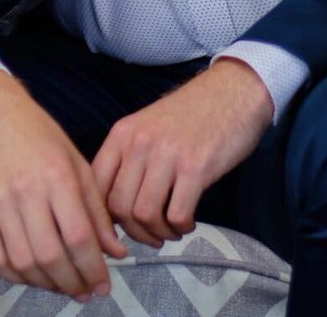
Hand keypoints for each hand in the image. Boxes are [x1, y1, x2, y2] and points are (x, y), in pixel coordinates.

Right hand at [0, 69, 126, 301]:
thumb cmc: (36, 132)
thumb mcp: (76, 161)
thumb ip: (96, 209)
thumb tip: (114, 251)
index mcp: (56, 175)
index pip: (79, 236)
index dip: (93, 268)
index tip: (103, 283)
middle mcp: (26, 190)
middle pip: (51, 256)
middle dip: (73, 283)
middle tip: (85, 290)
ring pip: (24, 263)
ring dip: (47, 285)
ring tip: (62, 285)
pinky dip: (16, 276)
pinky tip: (32, 275)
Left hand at [91, 58, 272, 247]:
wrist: (231, 91)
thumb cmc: (191, 114)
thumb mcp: (147, 128)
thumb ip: (128, 160)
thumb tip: (114, 208)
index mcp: (123, 134)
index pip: (95, 186)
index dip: (102, 218)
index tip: (117, 232)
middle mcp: (139, 143)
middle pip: (118, 207)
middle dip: (134, 232)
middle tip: (152, 234)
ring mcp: (167, 154)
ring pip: (144, 215)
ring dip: (158, 233)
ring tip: (171, 229)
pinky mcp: (196, 167)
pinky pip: (176, 215)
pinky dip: (181, 227)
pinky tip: (188, 220)